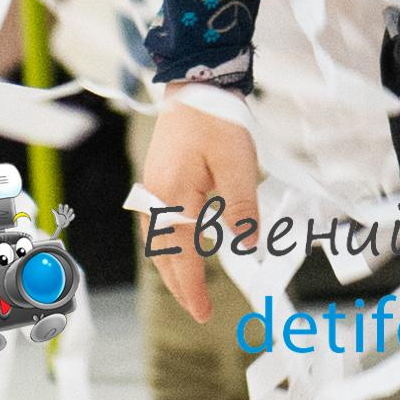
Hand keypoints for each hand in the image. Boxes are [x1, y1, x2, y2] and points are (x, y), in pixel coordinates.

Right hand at [138, 93, 259, 322]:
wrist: (195, 86)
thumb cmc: (216, 119)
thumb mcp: (237, 162)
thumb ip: (241, 207)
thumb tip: (248, 246)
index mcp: (174, 198)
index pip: (183, 258)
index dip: (194, 289)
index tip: (205, 313)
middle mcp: (155, 200)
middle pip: (165, 258)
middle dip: (182, 286)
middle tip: (200, 310)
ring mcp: (151, 192)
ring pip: (159, 245)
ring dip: (174, 268)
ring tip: (192, 288)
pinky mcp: (155, 183)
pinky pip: (158, 227)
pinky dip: (169, 247)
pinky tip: (182, 250)